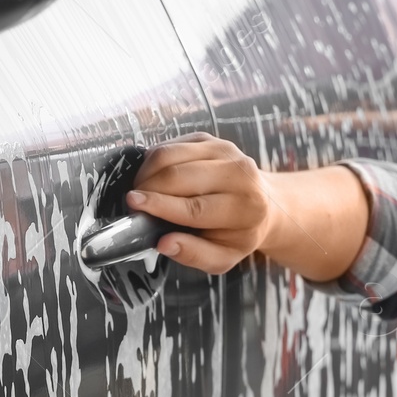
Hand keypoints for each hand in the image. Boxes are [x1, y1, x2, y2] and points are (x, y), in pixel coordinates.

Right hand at [129, 133, 368, 281]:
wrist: (264, 203)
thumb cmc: (238, 234)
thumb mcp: (222, 257)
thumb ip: (194, 254)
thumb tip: (164, 243)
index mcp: (246, 208)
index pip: (195, 207)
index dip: (160, 205)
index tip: (133, 204)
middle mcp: (239, 173)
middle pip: (179, 176)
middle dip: (148, 188)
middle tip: (133, 204)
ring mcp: (224, 151)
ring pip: (170, 155)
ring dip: (146, 173)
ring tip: (141, 192)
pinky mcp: (209, 139)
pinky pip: (170, 145)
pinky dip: (153, 162)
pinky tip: (153, 179)